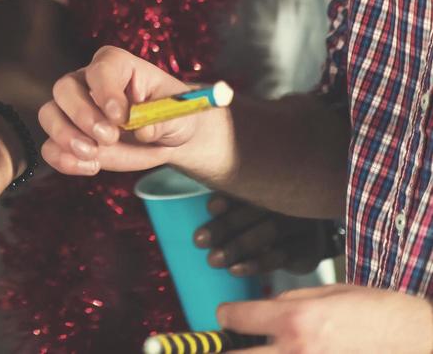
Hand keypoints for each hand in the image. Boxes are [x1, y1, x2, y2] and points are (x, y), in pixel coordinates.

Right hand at [39, 45, 214, 176]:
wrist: (165, 137)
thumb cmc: (171, 115)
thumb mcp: (179, 116)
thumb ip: (162, 121)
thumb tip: (143, 130)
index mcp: (116, 65)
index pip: (101, 69)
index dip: (106, 91)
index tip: (120, 116)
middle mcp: (86, 82)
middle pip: (64, 88)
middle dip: (81, 114)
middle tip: (109, 137)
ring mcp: (72, 110)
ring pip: (49, 114)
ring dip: (66, 136)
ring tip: (94, 154)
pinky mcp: (68, 137)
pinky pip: (50, 147)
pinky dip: (64, 159)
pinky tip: (91, 166)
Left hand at [194, 194, 327, 276]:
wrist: (305, 240)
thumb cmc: (263, 219)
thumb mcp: (247, 207)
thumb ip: (228, 205)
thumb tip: (203, 212)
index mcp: (272, 182)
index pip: (251, 185)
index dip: (230, 196)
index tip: (210, 208)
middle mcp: (291, 198)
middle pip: (258, 209)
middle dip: (226, 226)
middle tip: (199, 241)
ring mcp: (304, 223)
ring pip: (271, 231)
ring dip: (238, 246)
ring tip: (213, 260)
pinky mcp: (310, 249)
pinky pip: (283, 256)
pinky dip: (257, 263)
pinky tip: (236, 270)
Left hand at [219, 284, 432, 352]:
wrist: (420, 342)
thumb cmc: (384, 315)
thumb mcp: (333, 293)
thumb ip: (293, 301)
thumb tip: (268, 308)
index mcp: (295, 320)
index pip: (237, 318)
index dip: (227, 316)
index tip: (226, 318)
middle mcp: (295, 352)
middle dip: (227, 352)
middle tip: (227, 348)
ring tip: (258, 352)